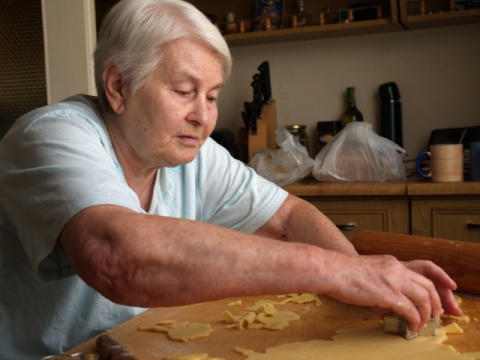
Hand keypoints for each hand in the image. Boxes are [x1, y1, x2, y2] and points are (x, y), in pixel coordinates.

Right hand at [323, 254, 455, 331]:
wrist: (331, 270)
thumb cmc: (341, 272)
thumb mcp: (367, 270)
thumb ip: (379, 280)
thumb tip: (383, 298)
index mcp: (391, 263)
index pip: (419, 275)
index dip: (429, 291)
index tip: (430, 303)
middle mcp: (396, 269)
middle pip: (427, 286)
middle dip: (435, 303)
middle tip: (434, 316)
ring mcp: (393, 281)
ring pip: (424, 299)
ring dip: (427, 315)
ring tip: (423, 325)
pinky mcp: (388, 294)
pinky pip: (411, 310)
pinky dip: (415, 320)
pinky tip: (412, 326)